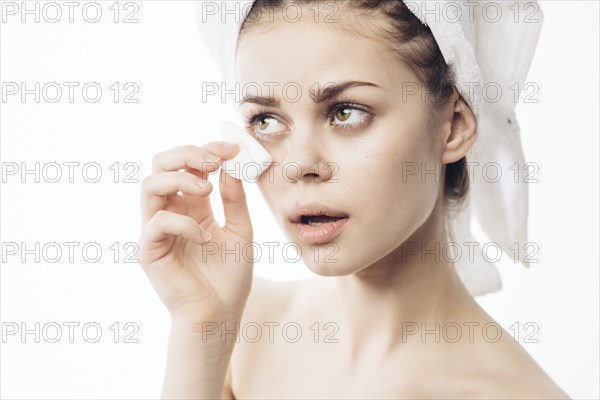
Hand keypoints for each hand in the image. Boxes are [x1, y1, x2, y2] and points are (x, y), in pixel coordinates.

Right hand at [137, 142, 253, 328]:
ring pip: (149, 184)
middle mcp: (171, 212)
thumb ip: (234, 199)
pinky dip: (183, 223)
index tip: (233, 149)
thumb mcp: (240, 231)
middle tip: (214, 161)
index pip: (190, 165)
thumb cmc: (229, 277)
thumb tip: (230, 166)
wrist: (219, 315)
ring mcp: (156, 230)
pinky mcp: (148, 249)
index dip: (208, 151)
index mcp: (192, 205)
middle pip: (161, 164)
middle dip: (187, 154)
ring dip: (180, 178)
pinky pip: (157, 222)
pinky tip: (204, 237)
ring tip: (207, 189)